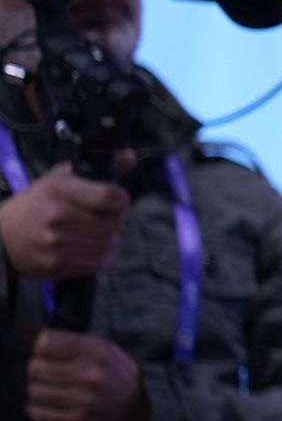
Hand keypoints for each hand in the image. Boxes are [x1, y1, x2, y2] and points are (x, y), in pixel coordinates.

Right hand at [0, 161, 130, 280]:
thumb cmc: (37, 205)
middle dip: (116, 221)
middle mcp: (56, 215)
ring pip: (109, 245)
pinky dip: (102, 258)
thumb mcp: (60, 180)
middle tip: (106, 219)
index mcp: (59, 189)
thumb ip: (97, 169)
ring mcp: (55, 241)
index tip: (116, 201)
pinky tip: (90, 249)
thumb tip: (130, 156)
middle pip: (113, 223)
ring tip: (97, 234)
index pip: (110, 196)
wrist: (2, 237)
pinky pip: (98, 263)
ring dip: (110, 240)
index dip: (120, 199)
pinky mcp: (56, 263)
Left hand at [24, 329, 149, 420]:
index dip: (43, 349)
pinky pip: (37, 413)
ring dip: (39, 392)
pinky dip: (38, 410)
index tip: (50, 355)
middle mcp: (90, 373)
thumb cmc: (118, 378)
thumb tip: (26, 332)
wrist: (141, 414)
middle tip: (49, 376)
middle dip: (38, 372)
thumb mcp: (106, 351)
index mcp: (97, 350)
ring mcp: (84, 399)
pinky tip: (51, 407)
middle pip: (35, 367)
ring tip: (51, 392)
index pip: (45, 343)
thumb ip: (71, 342)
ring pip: (34, 391)